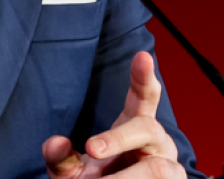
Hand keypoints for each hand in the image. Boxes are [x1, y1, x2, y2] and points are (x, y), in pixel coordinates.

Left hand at [42, 52, 184, 178]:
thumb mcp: (72, 171)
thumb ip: (60, 157)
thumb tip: (54, 142)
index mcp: (134, 126)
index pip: (144, 96)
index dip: (143, 77)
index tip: (142, 56)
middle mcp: (156, 141)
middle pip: (147, 128)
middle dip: (119, 138)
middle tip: (91, 148)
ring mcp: (169, 163)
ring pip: (156, 168)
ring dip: (125, 177)